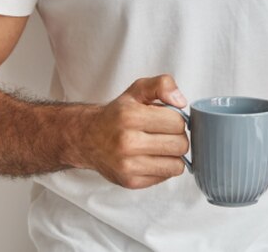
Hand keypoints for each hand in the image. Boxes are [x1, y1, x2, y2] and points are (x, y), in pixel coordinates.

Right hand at [72, 75, 189, 188]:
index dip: (178, 119)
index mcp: (130, 117)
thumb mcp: (138, 89)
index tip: (168, 119)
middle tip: (166, 133)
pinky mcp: (129, 181)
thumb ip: (162, 84)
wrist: (87, 138)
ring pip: (176, 165)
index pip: (178, 123)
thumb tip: (180, 102)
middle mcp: (127, 143)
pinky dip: (163, 167)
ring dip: (173, 155)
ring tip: (161, 146)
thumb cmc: (117, 114)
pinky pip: (165, 176)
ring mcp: (127, 165)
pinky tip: (152, 157)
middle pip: (180, 145)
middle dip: (179, 137)